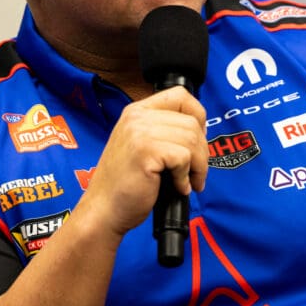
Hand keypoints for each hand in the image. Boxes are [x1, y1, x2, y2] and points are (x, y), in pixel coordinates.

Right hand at [82, 86, 207, 236]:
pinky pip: (184, 157)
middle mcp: (137, 116)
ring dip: (199, 166)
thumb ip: (164, 131)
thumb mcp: (142, 146)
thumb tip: (200, 129)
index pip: (180, 96)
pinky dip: (187, 176)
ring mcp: (140, 132)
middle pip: (192, 121)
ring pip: (192, 139)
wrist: (103, 210)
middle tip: (197, 172)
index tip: (199, 140)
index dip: (198, 116)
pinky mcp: (145, 151)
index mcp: (137, 111)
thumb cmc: (125, 185)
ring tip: (189, 182)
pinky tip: (178, 187)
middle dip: (202, 151)